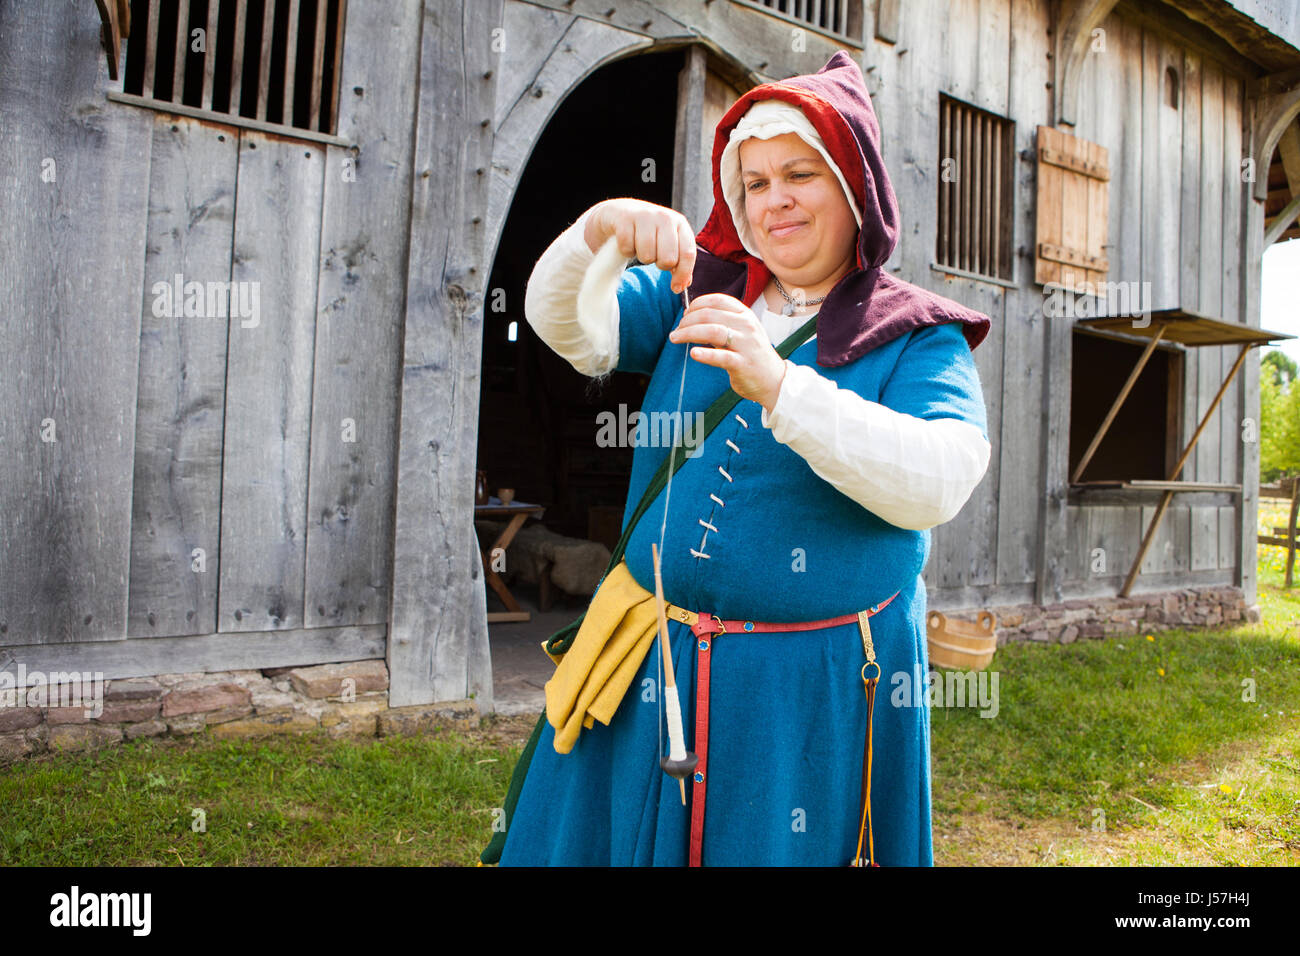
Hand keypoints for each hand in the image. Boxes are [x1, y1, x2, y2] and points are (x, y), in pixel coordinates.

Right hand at [584, 198, 695, 293]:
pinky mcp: (625, 219)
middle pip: (668, 259)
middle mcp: (665, 217)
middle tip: (653, 256)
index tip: (675, 288)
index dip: (682, 275)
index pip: (688, 254)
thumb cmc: (649, 231)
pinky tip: (628, 242)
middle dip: (659, 263)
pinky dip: (626, 251)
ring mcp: (645, 216)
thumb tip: (683, 284)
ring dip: (641, 256)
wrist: (621, 212)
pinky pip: (627, 249)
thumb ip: (679, 262)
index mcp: (680, 224)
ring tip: (640, 247)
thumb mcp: (668, 242)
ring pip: (646, 255)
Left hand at [668, 293, 787, 411]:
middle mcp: (746, 326)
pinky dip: (705, 355)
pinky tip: (693, 354)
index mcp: (745, 315)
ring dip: (689, 333)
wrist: (773, 380)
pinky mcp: (743, 364)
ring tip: (675, 338)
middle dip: (687, 321)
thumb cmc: (751, 354)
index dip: (696, 305)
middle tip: (677, 330)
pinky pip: (721, 357)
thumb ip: (721, 322)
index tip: (685, 315)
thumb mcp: (741, 331)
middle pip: (709, 315)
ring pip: (712, 331)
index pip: (717, 300)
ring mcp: (746, 344)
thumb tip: (691, 316)